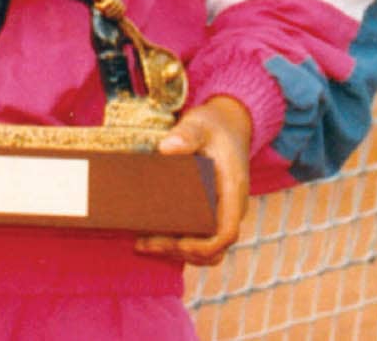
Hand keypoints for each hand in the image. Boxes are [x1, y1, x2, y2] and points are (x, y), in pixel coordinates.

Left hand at [135, 95, 251, 266]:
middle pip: (213, 250)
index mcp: (233, 191)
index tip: (175, 241)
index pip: (226, 233)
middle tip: (145, 243)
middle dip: (180, 252)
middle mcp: (231, 208)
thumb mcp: (201, 124)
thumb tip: (167, 148)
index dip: (202, 246)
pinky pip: (198, 238)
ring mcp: (221, 213)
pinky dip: (177, 242)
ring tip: (143, 243)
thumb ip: (187, 134)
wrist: (228, 124)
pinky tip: (151, 235)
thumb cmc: (214, 125)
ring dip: (176, 251)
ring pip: (205, 250)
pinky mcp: (210, 212)